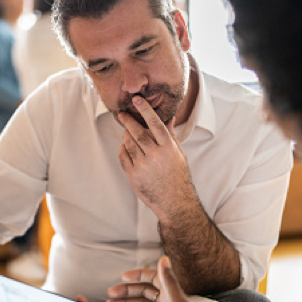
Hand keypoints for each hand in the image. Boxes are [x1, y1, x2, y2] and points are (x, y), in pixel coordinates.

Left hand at [117, 96, 197, 220]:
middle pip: (138, 132)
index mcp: (168, 147)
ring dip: (125, 135)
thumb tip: (169, 117)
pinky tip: (125, 147)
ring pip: (128, 143)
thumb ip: (171, 135)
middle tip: (122, 114)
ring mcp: (144, 165)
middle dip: (128, 121)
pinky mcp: (134, 175)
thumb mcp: (178, 154)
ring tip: (126, 132)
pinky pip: (123, 156)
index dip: (145, 109)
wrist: (174, 201)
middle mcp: (155, 155)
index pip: (155, 123)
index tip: (137, 99)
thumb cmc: (178, 175)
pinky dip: (122, 149)